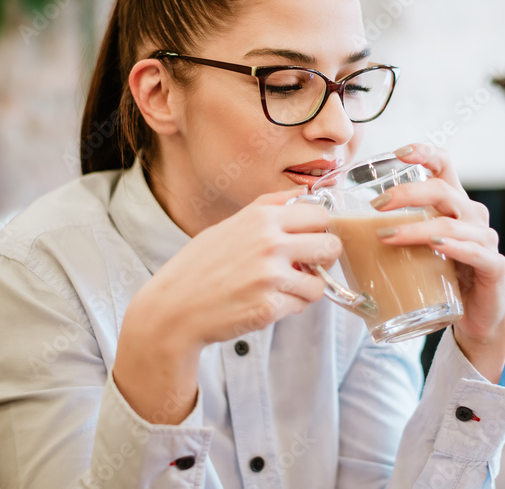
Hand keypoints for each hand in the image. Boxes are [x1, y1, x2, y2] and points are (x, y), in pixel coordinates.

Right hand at [113, 188, 340, 423]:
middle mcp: (270, 242)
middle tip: (306, 265)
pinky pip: (301, 306)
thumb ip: (268, 208)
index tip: (311, 239)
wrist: (173, 310)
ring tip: (280, 287)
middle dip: (323, 258)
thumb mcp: (229, 225)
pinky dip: (289, 307)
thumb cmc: (199, 267)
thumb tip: (304, 194)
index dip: (319, 230)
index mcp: (261, 218)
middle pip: (331, 245)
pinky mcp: (270, 307)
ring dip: (305, 288)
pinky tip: (265, 302)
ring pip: (320, 282)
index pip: (321, 215)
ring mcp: (271, 276)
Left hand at [372, 143, 504, 382]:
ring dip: (417, 228)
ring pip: (451, 223)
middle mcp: (473, 216)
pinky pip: (476, 252)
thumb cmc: (442, 278)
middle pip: (443, 190)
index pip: (445, 166)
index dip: (425, 153)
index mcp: (454, 204)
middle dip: (407, 194)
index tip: (399, 153)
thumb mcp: (417, 249)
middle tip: (376, 205)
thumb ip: (393, 233)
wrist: (476, 318)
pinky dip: (455, 247)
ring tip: (388, 236)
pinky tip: (438, 245)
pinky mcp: (494, 268)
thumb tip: (340, 231)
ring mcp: (486, 241)